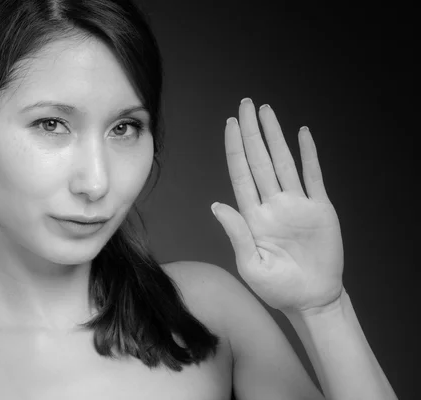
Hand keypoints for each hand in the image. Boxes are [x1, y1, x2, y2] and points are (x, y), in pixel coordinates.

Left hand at [211, 98, 343, 313]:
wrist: (312, 299)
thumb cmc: (278, 288)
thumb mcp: (251, 265)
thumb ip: (236, 233)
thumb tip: (216, 205)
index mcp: (253, 216)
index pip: (241, 174)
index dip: (235, 149)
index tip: (230, 125)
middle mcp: (273, 204)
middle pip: (259, 160)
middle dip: (252, 132)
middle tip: (246, 105)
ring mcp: (297, 204)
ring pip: (283, 162)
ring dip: (275, 136)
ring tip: (266, 111)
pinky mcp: (320, 208)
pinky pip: (314, 176)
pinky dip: (309, 155)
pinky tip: (302, 134)